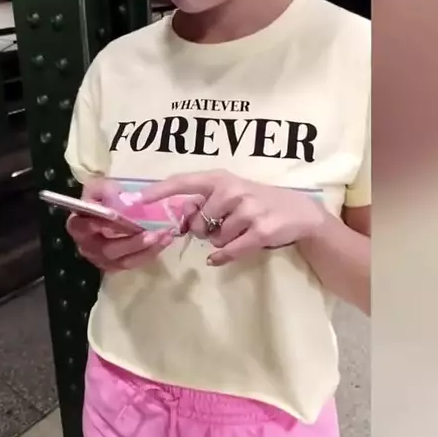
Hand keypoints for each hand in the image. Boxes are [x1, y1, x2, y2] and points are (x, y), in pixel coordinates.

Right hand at [65, 178, 173, 272]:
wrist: (116, 209)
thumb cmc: (106, 197)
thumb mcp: (102, 187)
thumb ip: (106, 189)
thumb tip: (118, 197)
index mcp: (77, 225)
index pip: (81, 227)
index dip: (99, 224)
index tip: (117, 216)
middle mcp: (87, 246)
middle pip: (108, 250)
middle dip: (132, 242)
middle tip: (153, 234)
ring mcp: (101, 259)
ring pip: (124, 261)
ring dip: (146, 249)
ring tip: (164, 236)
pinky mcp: (116, 264)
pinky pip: (134, 263)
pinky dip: (150, 253)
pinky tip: (164, 240)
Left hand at [133, 170, 327, 265]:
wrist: (299, 212)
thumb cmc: (257, 202)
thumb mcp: (230, 194)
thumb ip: (205, 202)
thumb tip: (180, 218)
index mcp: (221, 178)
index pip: (184, 182)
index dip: (160, 191)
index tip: (139, 199)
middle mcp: (233, 190)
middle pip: (197, 223)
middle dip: (204, 231)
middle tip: (223, 225)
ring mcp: (248, 210)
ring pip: (215, 239)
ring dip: (222, 241)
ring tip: (240, 231)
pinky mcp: (261, 231)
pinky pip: (229, 251)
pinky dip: (223, 257)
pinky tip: (220, 258)